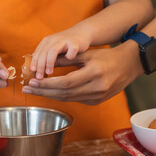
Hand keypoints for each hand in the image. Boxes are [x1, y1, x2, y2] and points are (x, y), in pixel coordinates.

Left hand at [22, 41, 143, 104]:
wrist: (129, 65)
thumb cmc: (107, 56)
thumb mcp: (86, 54)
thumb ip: (66, 60)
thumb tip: (44, 65)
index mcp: (94, 73)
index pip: (65, 83)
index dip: (47, 84)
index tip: (32, 82)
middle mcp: (96, 88)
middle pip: (64, 93)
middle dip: (43, 92)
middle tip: (27, 89)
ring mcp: (97, 97)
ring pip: (68, 99)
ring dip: (49, 96)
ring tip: (34, 91)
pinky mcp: (96, 101)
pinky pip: (75, 100)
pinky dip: (60, 96)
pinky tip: (49, 93)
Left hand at [30, 27, 91, 78]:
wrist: (82, 32)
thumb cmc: (66, 45)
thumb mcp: (53, 49)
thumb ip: (45, 58)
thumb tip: (34, 71)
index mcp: (46, 42)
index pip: (37, 53)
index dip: (33, 64)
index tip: (31, 74)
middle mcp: (53, 40)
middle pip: (43, 53)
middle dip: (40, 66)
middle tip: (38, 77)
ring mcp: (64, 40)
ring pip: (53, 51)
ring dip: (50, 62)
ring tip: (49, 73)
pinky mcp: (75, 42)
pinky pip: (71, 48)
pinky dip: (69, 54)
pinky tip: (69, 60)